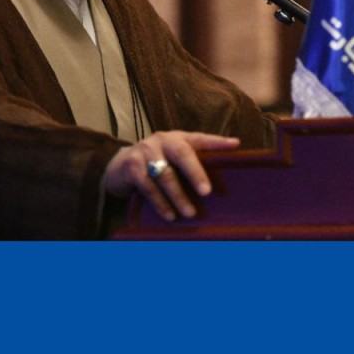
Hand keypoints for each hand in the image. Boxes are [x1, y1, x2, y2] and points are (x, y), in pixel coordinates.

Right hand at [103, 131, 239, 220]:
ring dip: (178, 196)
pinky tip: (169, 215)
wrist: (118, 166)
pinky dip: (160, 203)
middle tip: (207, 192)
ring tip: (190, 213)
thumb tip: (219, 186)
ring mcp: (146, 151)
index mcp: (178, 138)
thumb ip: (192, 164)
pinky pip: (148, 187)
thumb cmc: (156, 164)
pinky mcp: (132, 166)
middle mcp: (163, 140)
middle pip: (182, 153)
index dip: (217, 141)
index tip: (235, 145)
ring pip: (165, 175)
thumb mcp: (173, 160)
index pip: (201, 138)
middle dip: (195, 173)